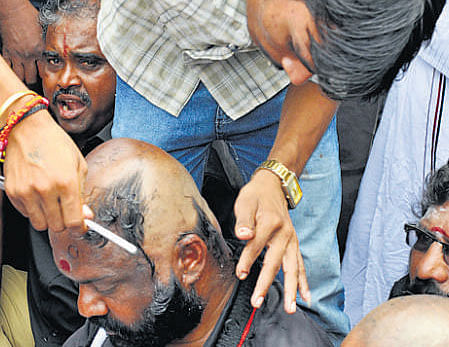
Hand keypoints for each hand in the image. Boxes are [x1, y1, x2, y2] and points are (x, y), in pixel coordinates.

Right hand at [0, 0, 42, 84]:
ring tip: (26, 77)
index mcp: (40, 50)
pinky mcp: (7, 51)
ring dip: (23, 77)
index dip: (46, 77)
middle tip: (35, 80)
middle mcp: (28, 55)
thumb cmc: (29, 16)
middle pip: (30, 77)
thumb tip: (55, 49)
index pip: (45, 71)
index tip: (47, 79)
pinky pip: (9, 66)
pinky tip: (16, 69)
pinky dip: (12, 70)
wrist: (13, 9)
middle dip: (34, 80)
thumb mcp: (44, 30)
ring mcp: (16, 54)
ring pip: (19, 75)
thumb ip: (47, 43)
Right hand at [4, 110, 86, 232]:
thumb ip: (82, 194)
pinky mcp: (13, 192)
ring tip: (52, 202)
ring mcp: (27, 192)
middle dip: (65, 221)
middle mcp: (46, 189)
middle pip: (57, 226)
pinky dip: (34, 210)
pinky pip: (26, 214)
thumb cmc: (55, 143)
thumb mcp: (79, 165)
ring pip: (40, 224)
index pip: (74, 221)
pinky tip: (39, 195)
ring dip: (49, 218)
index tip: (82, 227)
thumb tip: (85, 215)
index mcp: (66, 183)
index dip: (80, 228)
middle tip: (66, 209)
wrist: (28, 129)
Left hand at [234, 169, 309, 313]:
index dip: (247, 260)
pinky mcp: (294, 244)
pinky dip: (303, 281)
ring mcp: (292, 240)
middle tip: (258, 301)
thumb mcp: (245, 202)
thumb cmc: (256, 196)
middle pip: (276, 262)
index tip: (240, 274)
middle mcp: (284, 234)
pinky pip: (300, 265)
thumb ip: (244, 220)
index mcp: (270, 223)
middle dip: (267, 283)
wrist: (274, 186)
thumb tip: (243, 235)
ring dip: (292, 289)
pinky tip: (306, 297)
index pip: (256, 246)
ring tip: (290, 308)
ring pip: (293, 268)